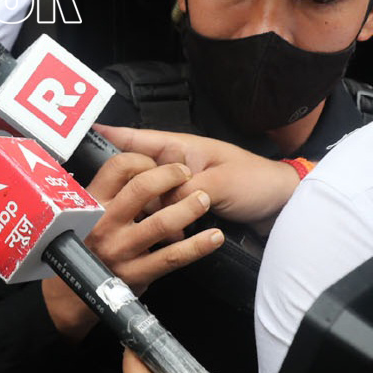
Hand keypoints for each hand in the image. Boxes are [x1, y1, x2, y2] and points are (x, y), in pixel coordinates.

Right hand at [41, 153, 222, 339]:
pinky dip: (198, 246)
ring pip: (161, 222)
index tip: (156, 163)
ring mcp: (121, 249)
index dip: (143, 160)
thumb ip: (104, 193)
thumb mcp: (80, 215)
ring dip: (188, 208)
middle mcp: (104, 223)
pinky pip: (172, 257)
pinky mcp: (136, 274)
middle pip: (141, 188)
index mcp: (90, 203)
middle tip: (186, 174)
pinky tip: (214, 237)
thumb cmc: (80, 246)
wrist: (69, 295)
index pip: (118, 167)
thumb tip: (133, 164)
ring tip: (204, 199)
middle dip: (170, 175)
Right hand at [97, 125, 299, 230]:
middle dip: (140, 190)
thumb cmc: (257, 184)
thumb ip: (180, 191)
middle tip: (146, 206)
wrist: (287, 209)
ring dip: (160, 215)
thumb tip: (154, 207)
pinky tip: (182, 239)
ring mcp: (181, 191)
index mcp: (180, 148)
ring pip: (151, 201)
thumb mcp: (218, 183)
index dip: (111, 136)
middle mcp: (176, 168)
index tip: (85, 133)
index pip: (137, 138)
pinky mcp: (189, 211)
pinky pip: (167, 220)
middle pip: (138, 174)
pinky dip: (172, 230)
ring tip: (177, 227)